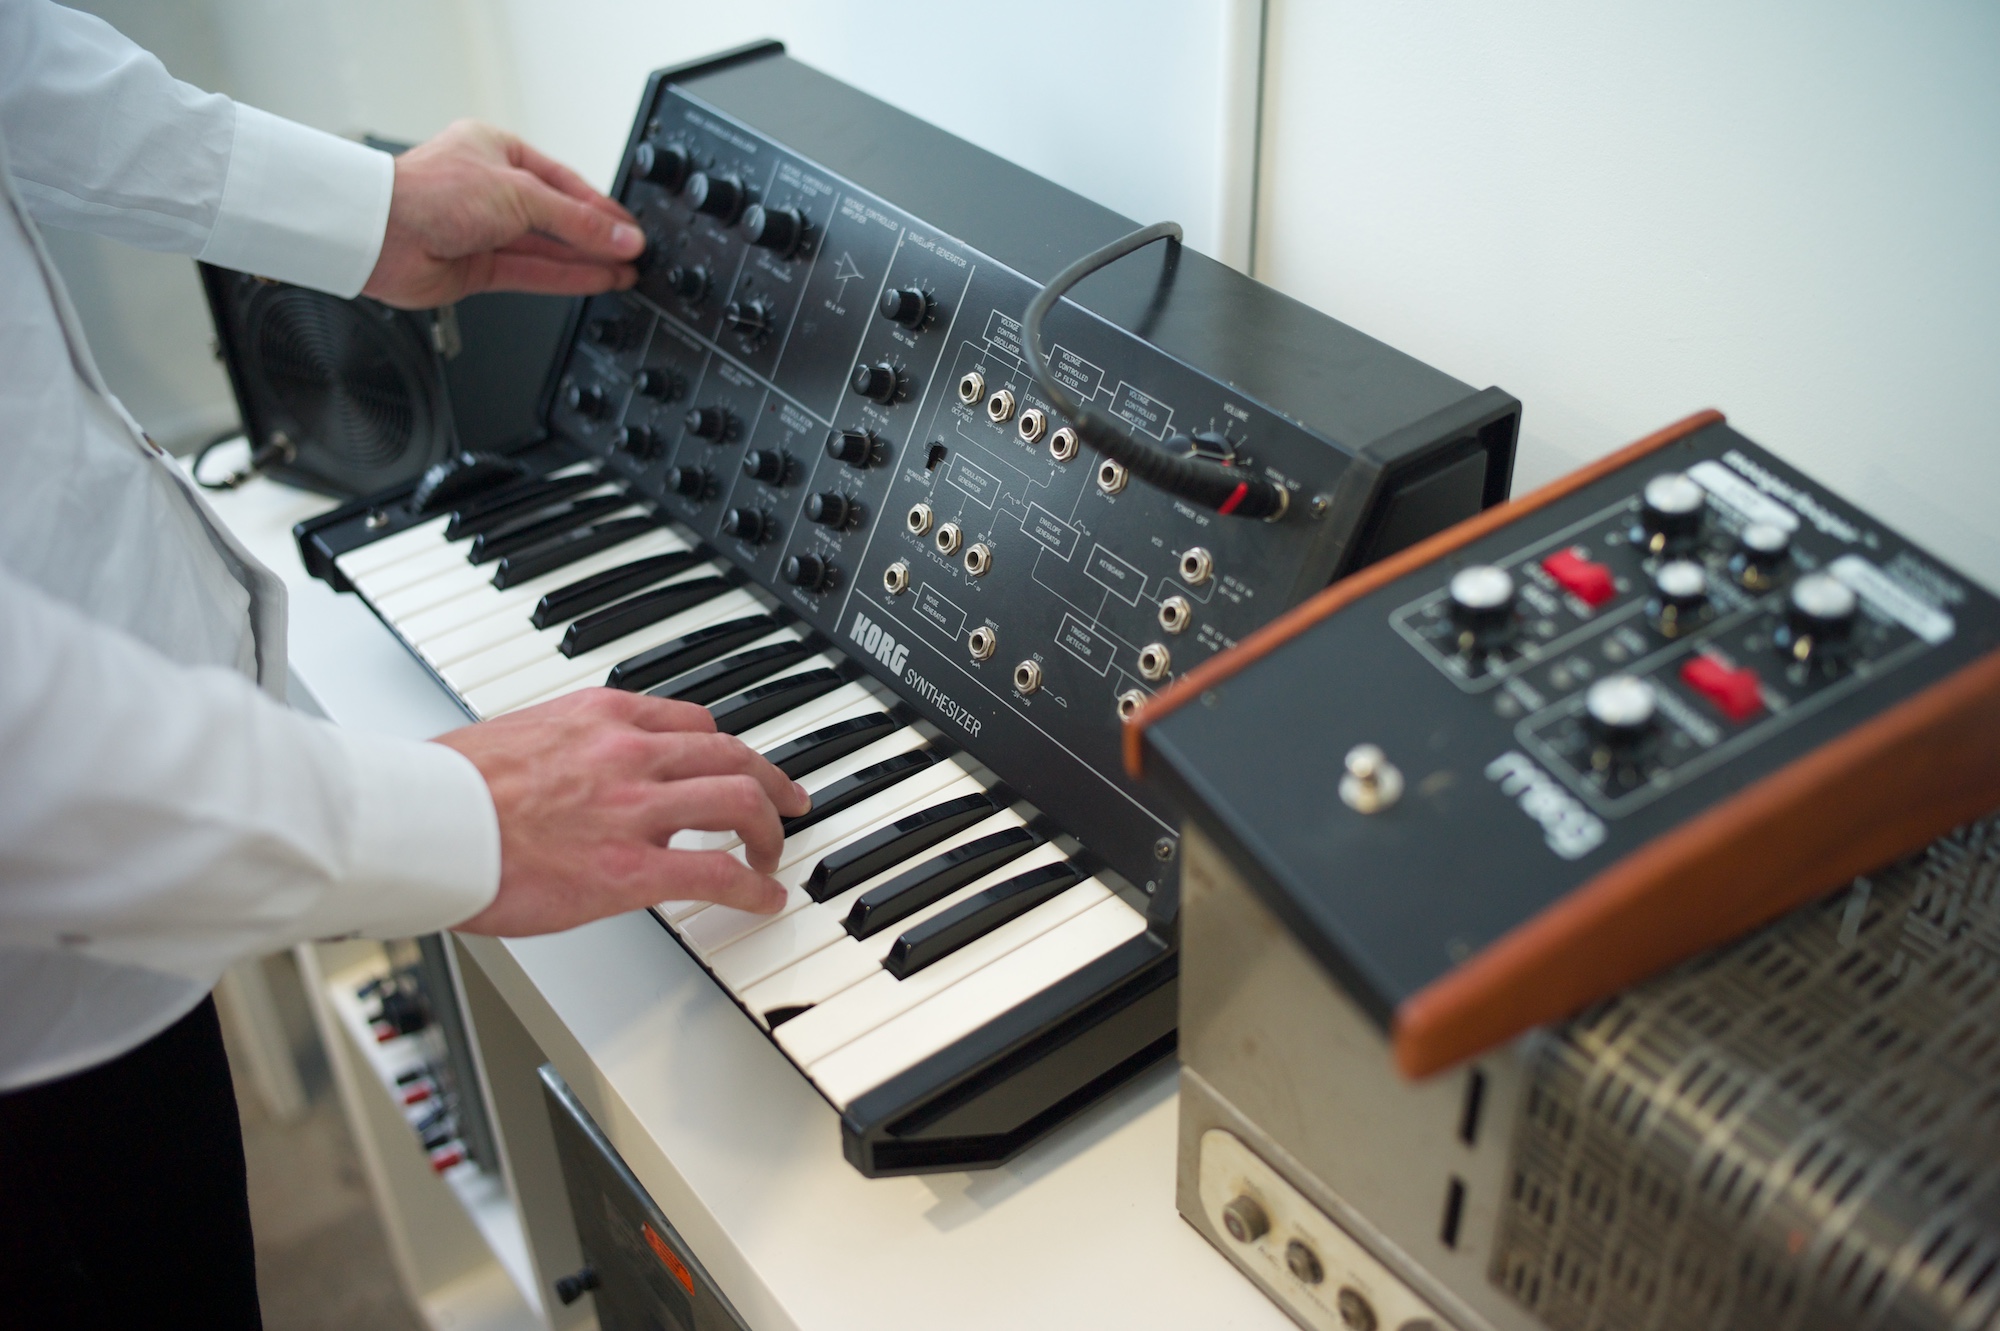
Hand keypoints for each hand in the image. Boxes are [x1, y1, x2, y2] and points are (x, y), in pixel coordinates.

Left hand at [363, 120, 643, 307]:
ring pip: (547, 248)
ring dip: (587, 260)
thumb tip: (621, 238)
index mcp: (498, 151)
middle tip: (634, 252)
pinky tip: (596, 280)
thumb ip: (577, 221)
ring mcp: (484, 230)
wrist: (381, 234)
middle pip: (557, 217)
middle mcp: (490, 190)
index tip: (630, 229)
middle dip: (597, 237)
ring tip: (626, 270)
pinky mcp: (478, 267)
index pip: (563, 182)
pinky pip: (532, 273)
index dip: (599, 208)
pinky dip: (565, 277)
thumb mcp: (520, 195)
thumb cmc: (429, 193)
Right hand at [433, 689, 811, 936]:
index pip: (691, 720)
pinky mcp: (629, 868)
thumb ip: (563, 746)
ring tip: (775, 853)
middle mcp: (627, 752)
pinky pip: (717, 872)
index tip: (736, 764)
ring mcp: (633, 810)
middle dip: (770, 781)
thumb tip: (570, 766)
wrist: (419, 823)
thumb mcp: (518, 736)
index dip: (726, 748)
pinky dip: (754, 885)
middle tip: (788, 802)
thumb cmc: (446, 787)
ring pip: (738, 802)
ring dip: (770, 829)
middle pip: (731, 755)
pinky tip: (765, 898)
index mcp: (600, 715)